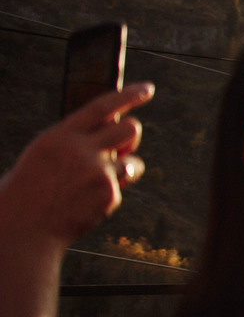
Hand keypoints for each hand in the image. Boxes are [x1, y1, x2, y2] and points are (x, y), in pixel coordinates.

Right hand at [0, 83, 153, 250]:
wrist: (23, 226)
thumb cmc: (31, 189)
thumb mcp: (45, 153)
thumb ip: (77, 140)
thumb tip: (113, 131)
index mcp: (60, 136)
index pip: (102, 106)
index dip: (129, 95)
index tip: (147, 89)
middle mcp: (81, 149)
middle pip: (130, 128)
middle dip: (130, 136)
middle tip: (121, 146)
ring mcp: (97, 172)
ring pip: (132, 161)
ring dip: (122, 168)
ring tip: (94, 182)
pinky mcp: (109, 193)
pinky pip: (122, 186)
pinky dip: (110, 192)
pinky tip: (85, 202)